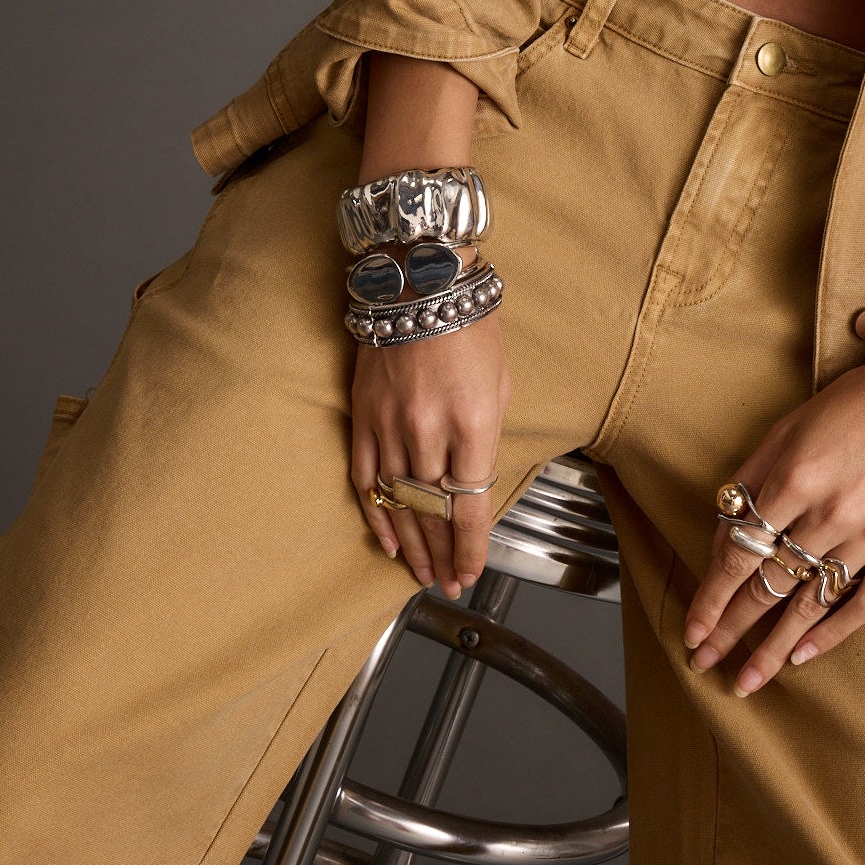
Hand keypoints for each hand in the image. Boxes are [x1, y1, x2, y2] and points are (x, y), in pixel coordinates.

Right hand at [349, 284, 510, 598]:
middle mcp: (429, 429)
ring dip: (412, 544)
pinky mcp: (363, 416)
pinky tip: (387, 540)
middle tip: (448, 583)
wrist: (419, 281)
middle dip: (443, 555)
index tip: (470, 573)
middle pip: (434, 512)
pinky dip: (377, 514)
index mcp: (473, 422)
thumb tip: (475, 488)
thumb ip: (487, 439)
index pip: (470, 506)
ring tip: (422, 574)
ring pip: (399, 502)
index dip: (469, 548)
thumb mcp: (501, 384)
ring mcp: (390, 424)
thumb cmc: (470, 328)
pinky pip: (366, 478)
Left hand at [682, 269, 864, 694]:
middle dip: (730, 630)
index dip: (711, 600)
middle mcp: (831, 513)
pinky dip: (831, 633)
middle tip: (704, 663)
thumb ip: (750, 482)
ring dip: (773, 648)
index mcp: (796, 479)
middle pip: (769, 587)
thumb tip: (723, 537)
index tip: (691, 631)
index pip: (740, 557)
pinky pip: (863, 604)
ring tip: (746, 682)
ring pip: (809, 604)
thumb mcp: (786, 428)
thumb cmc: (852, 403)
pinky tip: (802, 656)